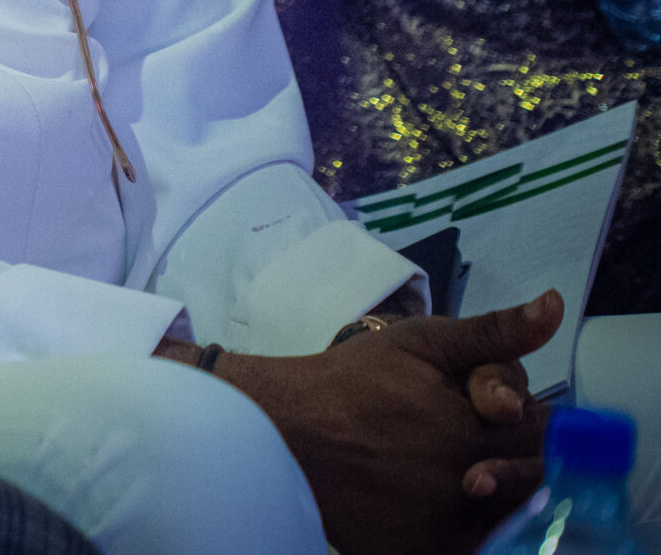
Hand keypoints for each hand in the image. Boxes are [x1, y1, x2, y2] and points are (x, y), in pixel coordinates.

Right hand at [217, 291, 560, 554]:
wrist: (282, 425)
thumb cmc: (352, 378)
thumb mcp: (422, 341)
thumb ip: (494, 332)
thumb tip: (553, 306)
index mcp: (478, 428)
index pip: (542, 435)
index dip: (524, 423)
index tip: (497, 415)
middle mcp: (468, 483)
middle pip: (528, 482)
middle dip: (514, 461)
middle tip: (473, 447)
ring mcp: (442, 526)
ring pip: (503, 522)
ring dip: (496, 502)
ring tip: (457, 476)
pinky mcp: (414, 552)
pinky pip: (466, 550)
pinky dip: (466, 535)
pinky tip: (440, 508)